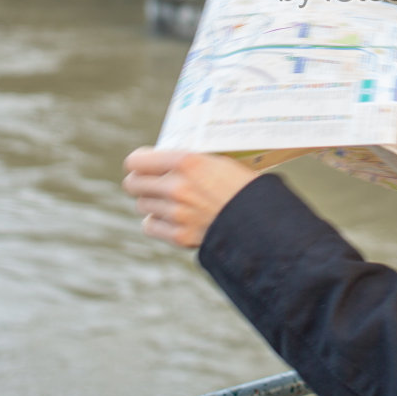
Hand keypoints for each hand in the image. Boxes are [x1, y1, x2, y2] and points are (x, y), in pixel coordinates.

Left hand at [123, 148, 259, 247]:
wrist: (263, 222)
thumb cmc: (243, 186)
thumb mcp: (218, 161)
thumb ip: (187, 161)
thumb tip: (163, 159)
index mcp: (187, 161)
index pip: (137, 161)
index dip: (138, 162)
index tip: (143, 164)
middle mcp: (178, 187)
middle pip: (133, 184)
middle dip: (139, 182)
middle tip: (150, 182)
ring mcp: (177, 214)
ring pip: (142, 205)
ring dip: (151, 202)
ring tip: (169, 200)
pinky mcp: (180, 236)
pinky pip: (150, 225)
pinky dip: (156, 222)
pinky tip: (170, 217)